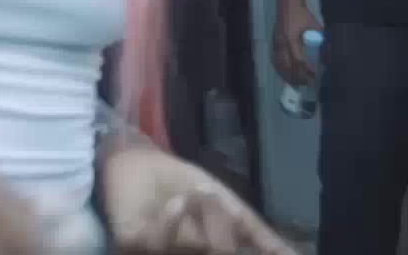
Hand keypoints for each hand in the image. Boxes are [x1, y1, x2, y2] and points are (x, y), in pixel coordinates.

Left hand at [102, 145, 292, 253]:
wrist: (141, 161)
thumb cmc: (186, 187)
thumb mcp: (232, 210)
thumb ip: (262, 237)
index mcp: (210, 251)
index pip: (229, 252)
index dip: (258, 250)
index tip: (277, 252)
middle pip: (220, 252)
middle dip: (224, 228)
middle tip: (216, 198)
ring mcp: (159, 253)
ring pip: (194, 248)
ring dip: (201, 217)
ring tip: (195, 193)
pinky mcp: (130, 244)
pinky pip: (156, 244)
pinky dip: (170, 222)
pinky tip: (176, 203)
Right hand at [271, 4, 322, 86]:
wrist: (288, 5)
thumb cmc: (304, 16)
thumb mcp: (317, 28)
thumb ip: (322, 43)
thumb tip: (327, 59)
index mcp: (292, 39)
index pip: (299, 60)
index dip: (307, 70)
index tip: (315, 75)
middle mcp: (282, 43)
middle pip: (288, 65)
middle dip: (298, 76)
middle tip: (308, 83)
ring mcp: (276, 43)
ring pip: (280, 64)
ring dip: (288, 75)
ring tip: (298, 83)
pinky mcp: (274, 43)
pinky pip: (276, 60)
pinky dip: (281, 69)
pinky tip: (286, 74)